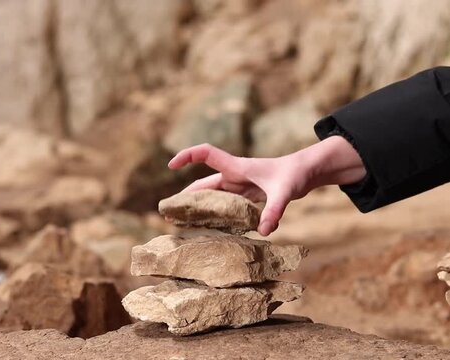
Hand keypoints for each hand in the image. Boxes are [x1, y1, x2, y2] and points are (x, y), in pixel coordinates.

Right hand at [168, 137, 365, 235]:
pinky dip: (216, 215)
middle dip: (185, 196)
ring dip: (198, 208)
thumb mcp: (285, 193)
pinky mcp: (247, 196)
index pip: (205, 154)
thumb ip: (274, 211)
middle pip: (203, 184)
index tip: (171, 165)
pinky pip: (225, 206)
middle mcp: (234, 176)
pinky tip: (210, 228)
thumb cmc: (295, 174)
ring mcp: (240, 186)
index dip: (187, 156)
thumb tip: (263, 232)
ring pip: (212, 197)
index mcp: (237, 167)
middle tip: (169, 213)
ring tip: (183, 223)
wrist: (308, 172)